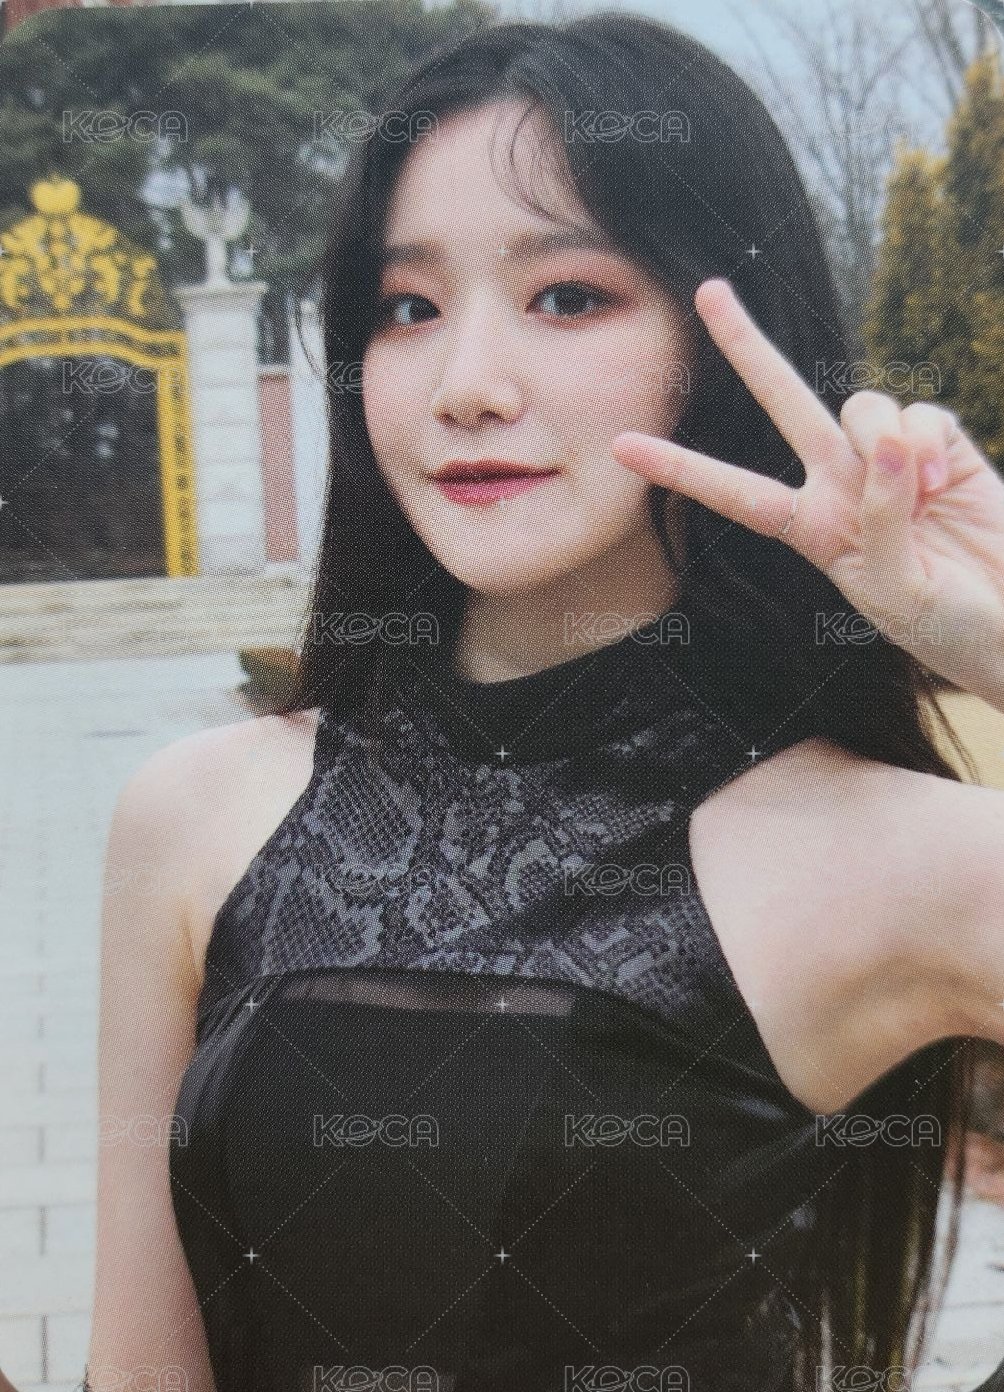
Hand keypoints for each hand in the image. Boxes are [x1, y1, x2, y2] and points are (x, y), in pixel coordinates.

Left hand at [611, 278, 1003, 706]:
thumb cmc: (946, 624)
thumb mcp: (898, 589)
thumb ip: (882, 517)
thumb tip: (889, 442)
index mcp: (812, 530)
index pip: (734, 494)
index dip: (681, 469)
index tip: (621, 448)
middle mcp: (841, 486)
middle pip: (783, 403)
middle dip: (748, 347)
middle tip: (709, 290)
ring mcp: (890, 461)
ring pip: (865, 405)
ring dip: (891, 442)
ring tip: (926, 498)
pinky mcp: (942, 447)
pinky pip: (923, 412)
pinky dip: (935, 445)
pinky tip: (948, 486)